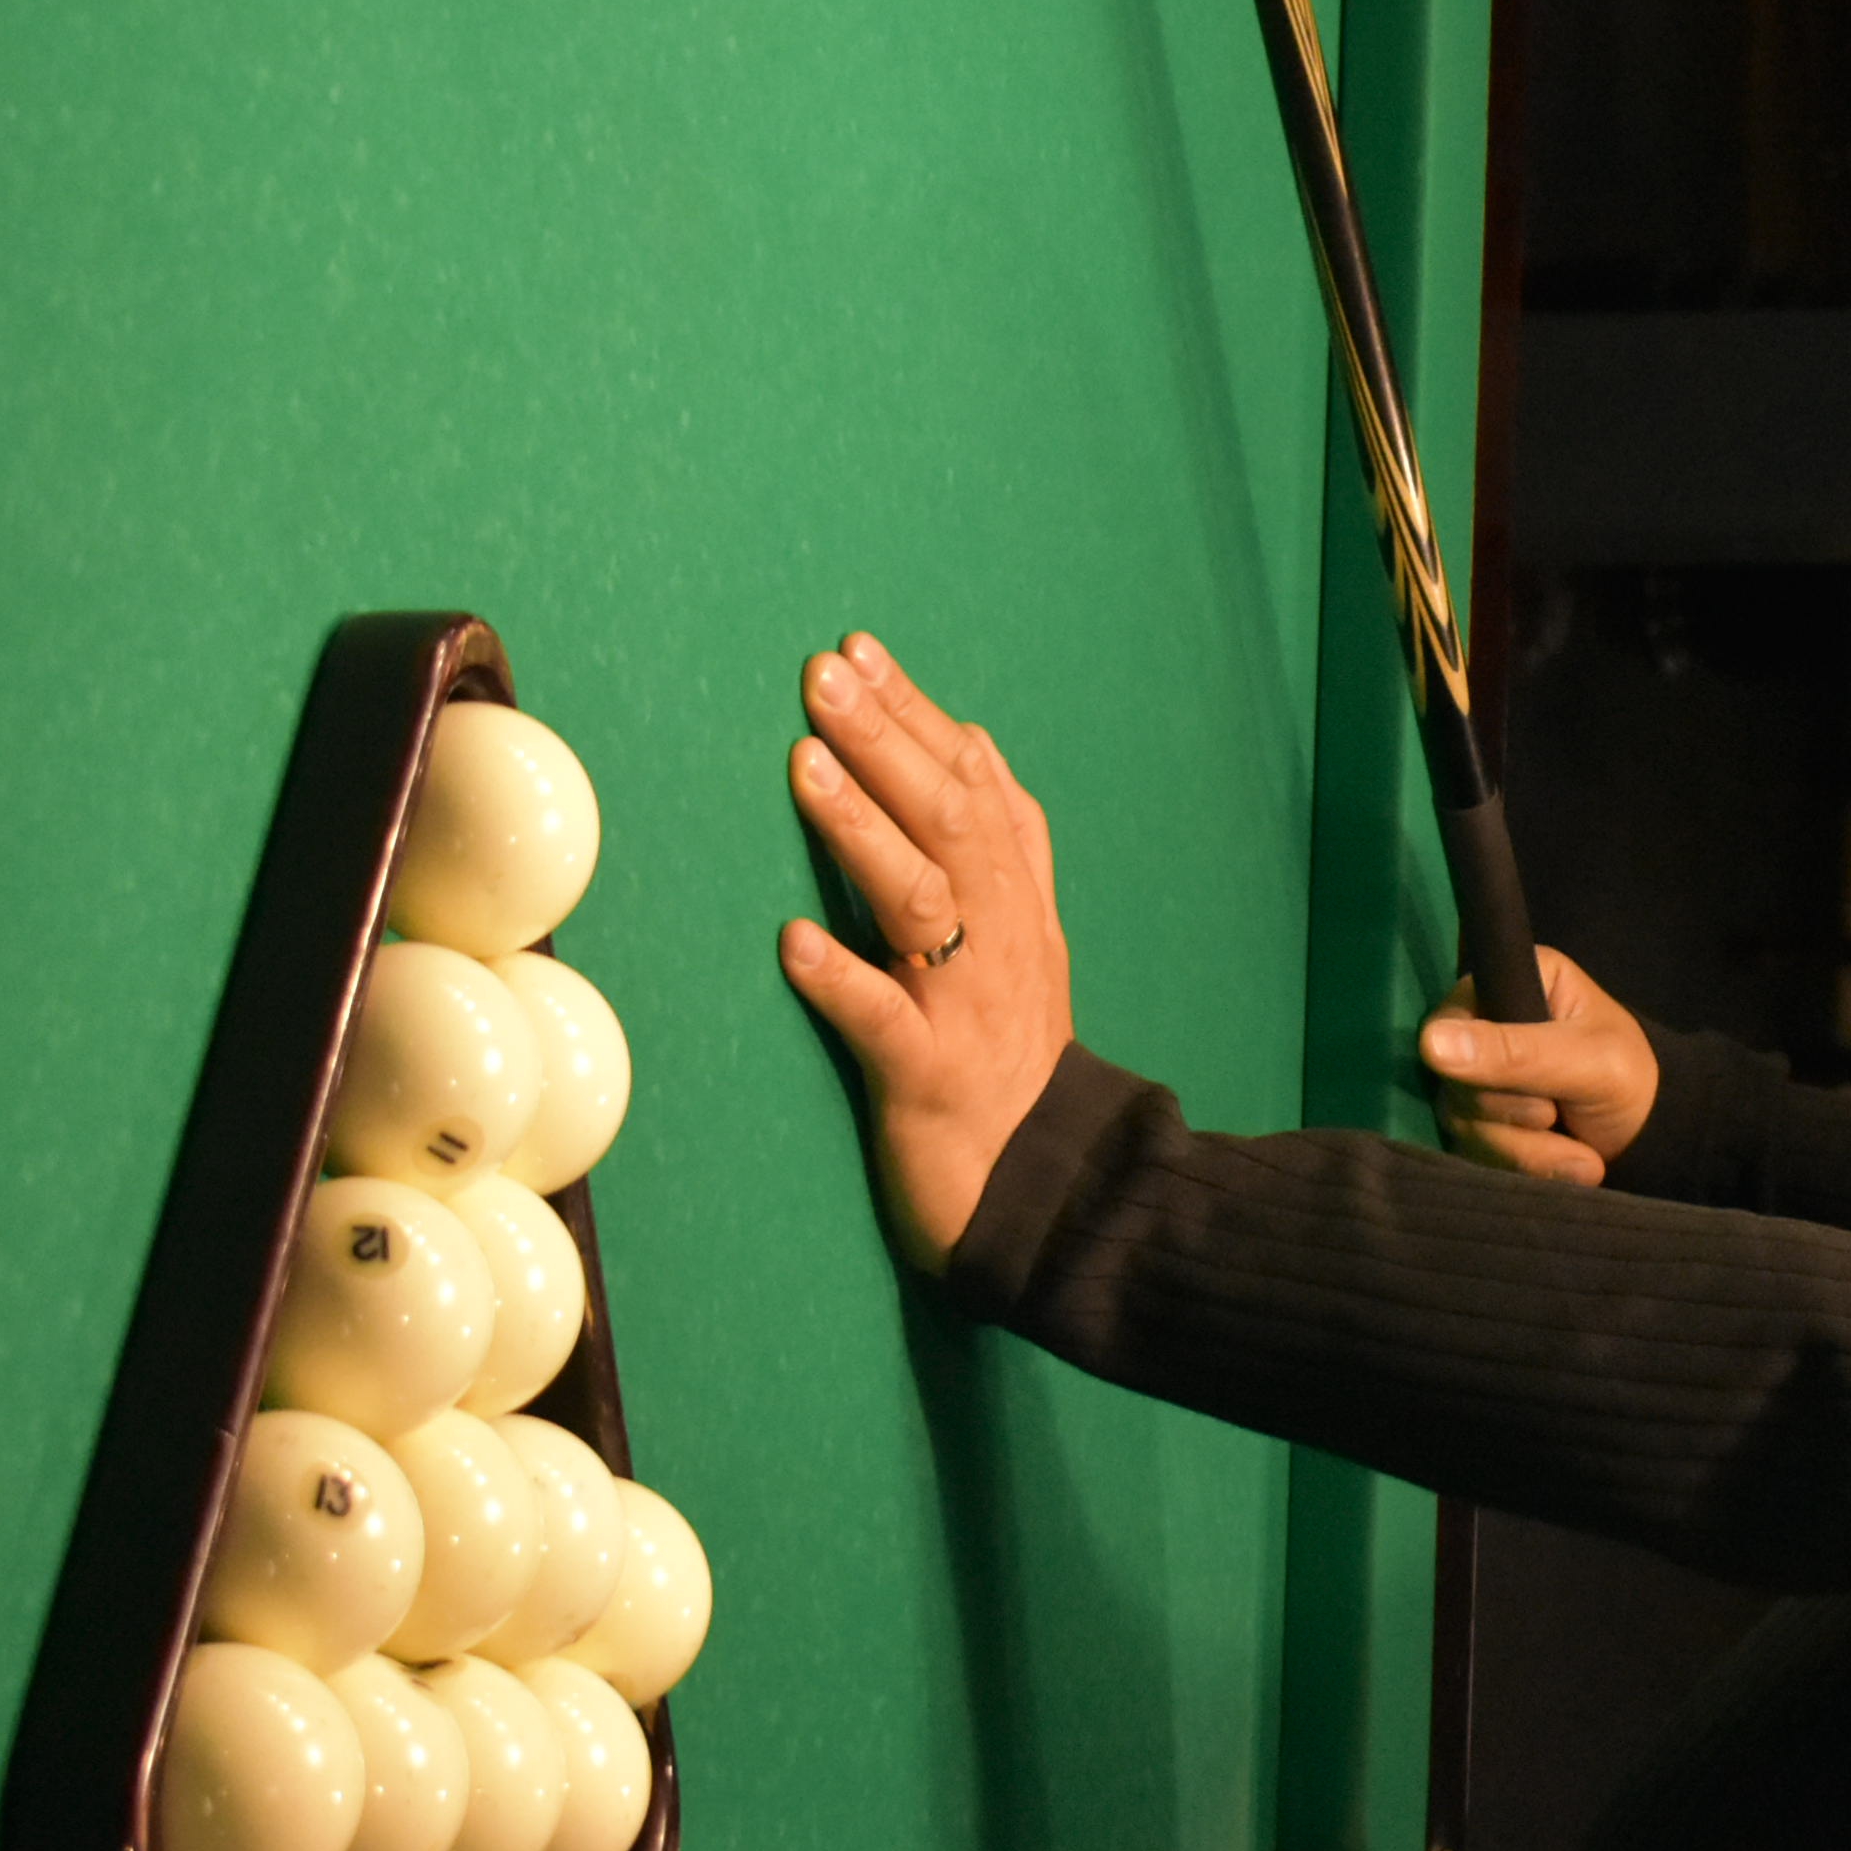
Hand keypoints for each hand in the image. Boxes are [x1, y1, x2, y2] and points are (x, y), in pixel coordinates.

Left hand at [776, 634, 1078, 1273]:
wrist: (1055, 1198)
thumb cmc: (1012, 1066)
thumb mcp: (1021, 945)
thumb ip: (999, 852)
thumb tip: (969, 741)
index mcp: (1020, 909)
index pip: (979, 791)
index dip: (921, 717)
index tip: (859, 652)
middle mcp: (1003, 945)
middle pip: (953, 824)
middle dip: (887, 742)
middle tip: (822, 677)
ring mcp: (968, 1012)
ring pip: (926, 905)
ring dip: (864, 832)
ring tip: (806, 767)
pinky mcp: (931, 1082)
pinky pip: (888, 1026)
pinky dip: (844, 981)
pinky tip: (795, 943)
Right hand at [1419, 948, 1657, 1185]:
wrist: (1653, 1139)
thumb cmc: (1630, 1079)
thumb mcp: (1585, 1060)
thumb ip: (1515, 1052)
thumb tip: (1429, 1043)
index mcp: (1514, 980)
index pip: (1448, 1018)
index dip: (1472, 1060)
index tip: (1527, 1084)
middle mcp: (1486, 1023)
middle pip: (1452, 1079)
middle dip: (1510, 1112)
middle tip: (1558, 1113)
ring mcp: (1479, 1078)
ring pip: (1462, 1123)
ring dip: (1524, 1149)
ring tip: (1578, 1151)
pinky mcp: (1481, 1123)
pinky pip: (1475, 1153)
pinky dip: (1527, 1167)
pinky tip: (1569, 1163)